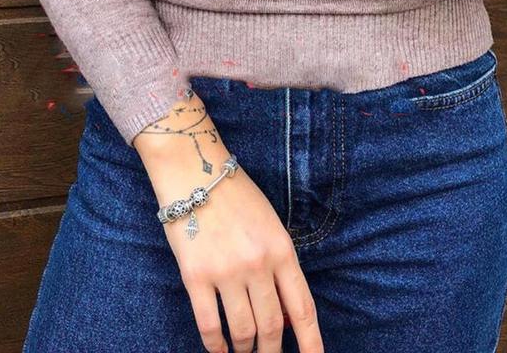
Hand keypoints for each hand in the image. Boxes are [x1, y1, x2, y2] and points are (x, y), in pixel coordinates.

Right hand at [169, 173, 322, 352]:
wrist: (195, 172)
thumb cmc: (237, 197)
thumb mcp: (270, 225)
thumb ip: (280, 267)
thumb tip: (284, 315)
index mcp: (281, 249)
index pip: (302, 308)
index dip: (311, 342)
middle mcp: (257, 264)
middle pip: (271, 327)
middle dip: (272, 351)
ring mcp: (226, 272)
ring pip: (243, 331)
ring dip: (245, 349)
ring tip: (244, 352)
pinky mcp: (195, 277)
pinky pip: (209, 325)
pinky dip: (216, 345)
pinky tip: (219, 349)